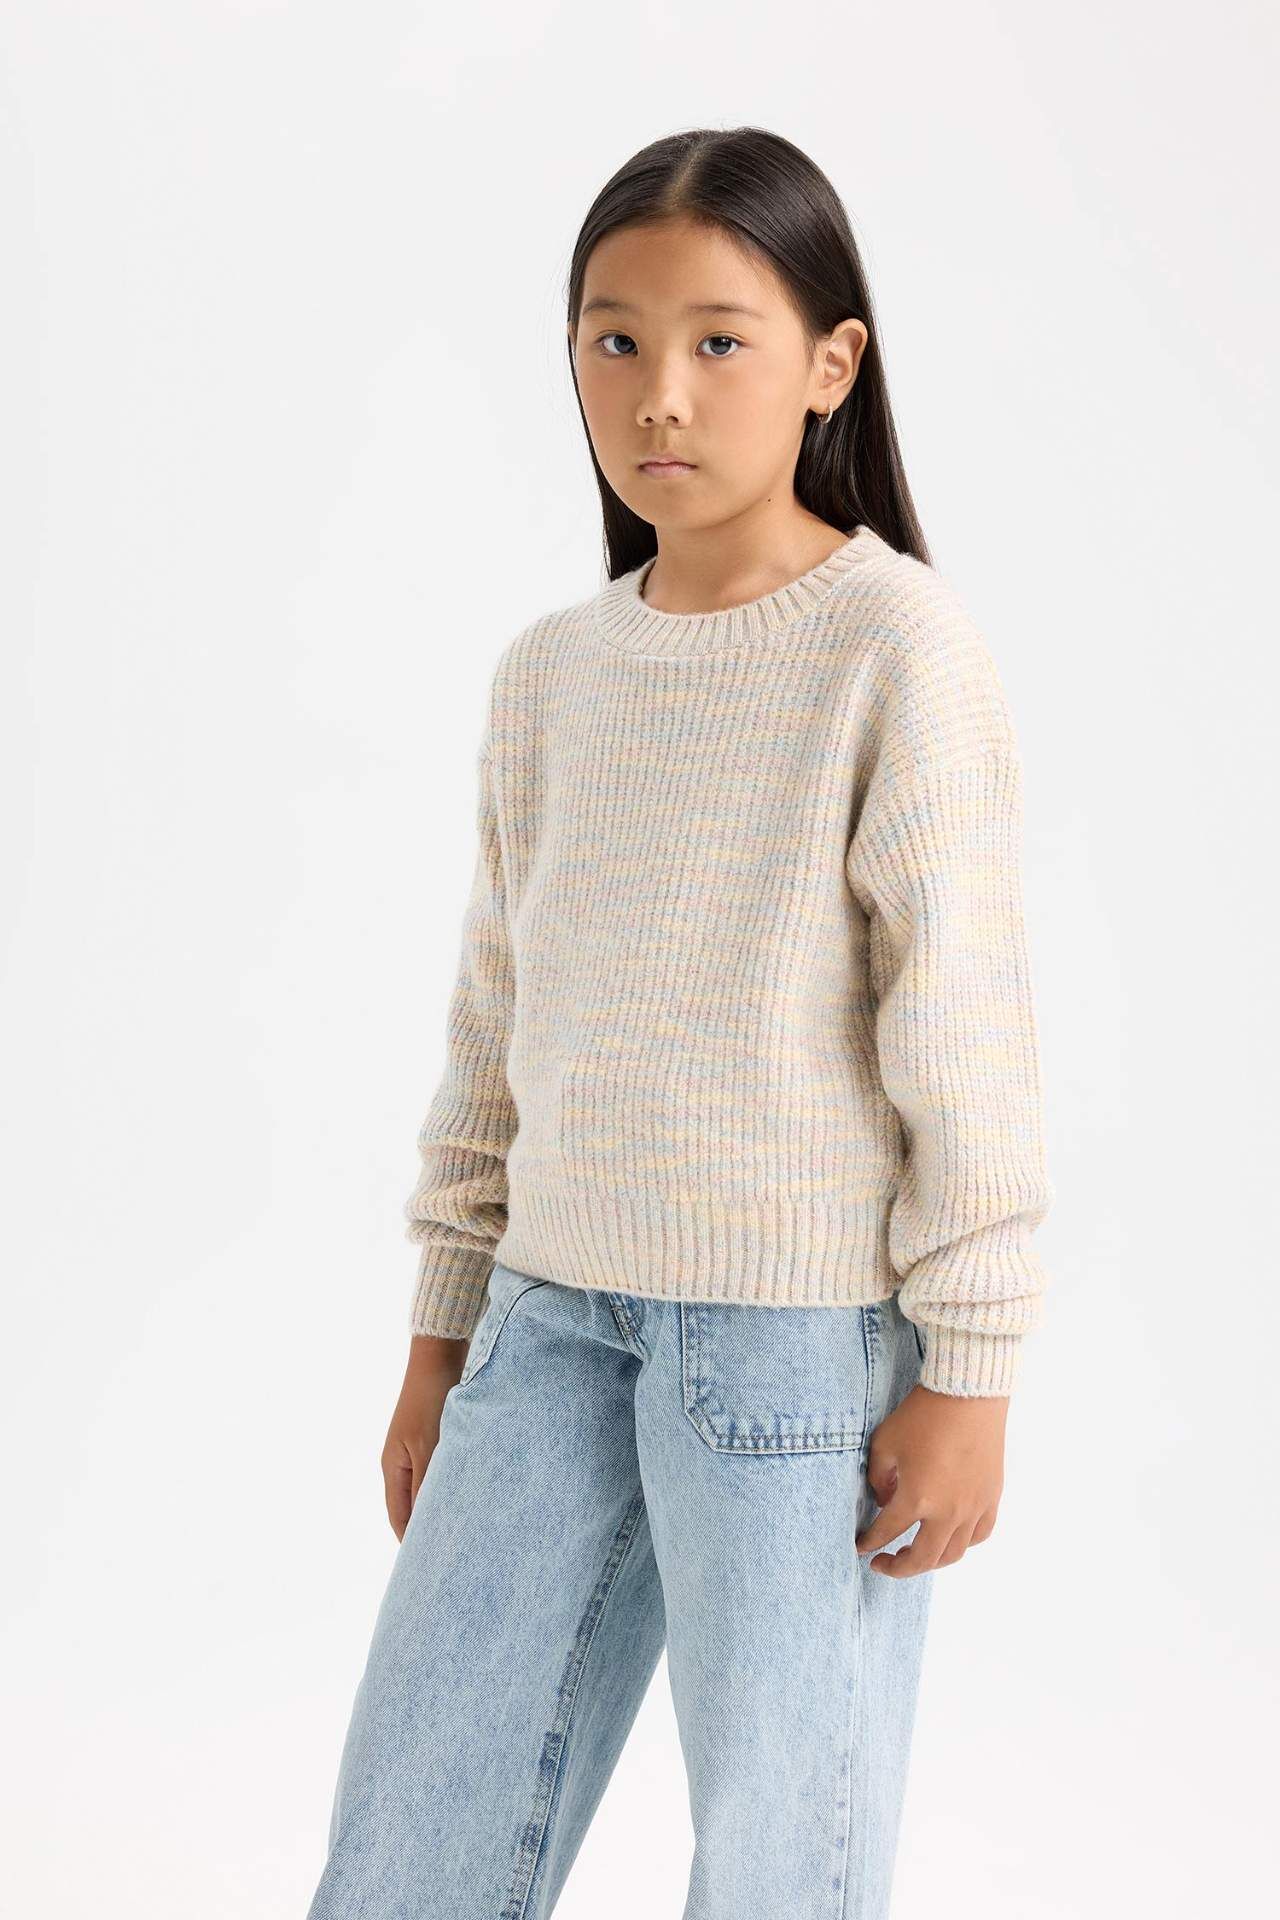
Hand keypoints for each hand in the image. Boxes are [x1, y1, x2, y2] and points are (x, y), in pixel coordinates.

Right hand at [381, 1334, 467, 1540]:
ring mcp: (417, 1451)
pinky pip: (440, 1473)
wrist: (439, 1357)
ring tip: (464, 1530)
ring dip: (441, 1507)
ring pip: (428, 1490)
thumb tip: (428, 1524)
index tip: (429, 1567)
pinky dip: (451, 1487)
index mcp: (393, 1469)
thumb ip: (427, 1486)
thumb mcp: (429, 1448)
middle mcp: (402, 1463)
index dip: (411, 1543)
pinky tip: (470, 1494)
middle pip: (412, 1508)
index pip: (399, 1519)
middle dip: (427, 1530)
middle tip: (451, 1554)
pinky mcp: (434, 1439)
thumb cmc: (431, 1401)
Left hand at [853, 1382, 1007, 1575]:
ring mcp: (974, 1508)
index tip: (861, 1548)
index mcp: (917, 1498)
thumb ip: (878, 1478)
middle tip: (883, 1564)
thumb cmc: (922, 1415)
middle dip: (899, 1567)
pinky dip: (962, 1544)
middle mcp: (948, 1512)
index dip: (870, 1542)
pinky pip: (979, 1535)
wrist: (968, 1393)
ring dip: (931, 1562)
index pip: (887, 1532)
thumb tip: (886, 1502)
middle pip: (923, 1559)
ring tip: (915, 1555)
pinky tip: (950, 1537)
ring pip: (953, 1554)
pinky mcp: (991, 1498)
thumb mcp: (885, 1443)